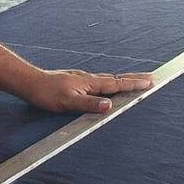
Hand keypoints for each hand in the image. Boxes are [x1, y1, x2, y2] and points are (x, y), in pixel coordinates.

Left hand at [21, 68, 153, 113]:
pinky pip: (100, 81)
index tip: (151, 82)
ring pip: (109, 79)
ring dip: (124, 79)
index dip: (134, 84)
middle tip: (152, 77)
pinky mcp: (77, 81)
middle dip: (135, 78)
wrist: (31, 83)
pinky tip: (108, 85)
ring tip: (136, 80)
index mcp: (91, 83)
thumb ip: (90, 104)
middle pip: (117, 78)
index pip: (117, 84)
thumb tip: (110, 106)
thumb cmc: (47, 94)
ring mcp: (83, 79)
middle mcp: (89, 79)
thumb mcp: (68, 102)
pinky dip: (111, 82)